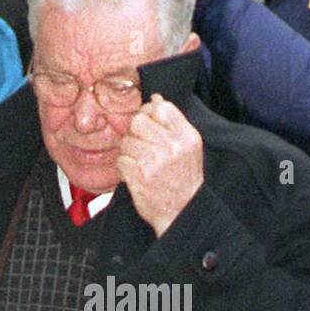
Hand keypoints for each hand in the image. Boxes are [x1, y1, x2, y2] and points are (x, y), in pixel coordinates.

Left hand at [116, 94, 203, 236]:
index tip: (148, 123)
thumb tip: (156, 98)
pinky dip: (123, 168)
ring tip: (140, 163)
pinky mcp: (139, 175)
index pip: (162, 107)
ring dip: (129, 152)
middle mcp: (172, 146)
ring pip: (127, 141)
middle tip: (141, 146)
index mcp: (187, 137)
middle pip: (139, 121)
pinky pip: (120, 160)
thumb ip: (173, 123)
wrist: (181, 212)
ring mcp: (154, 160)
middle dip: (135, 133)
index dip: (149, 112)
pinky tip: (134, 174)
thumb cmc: (183, 180)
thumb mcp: (189, 149)